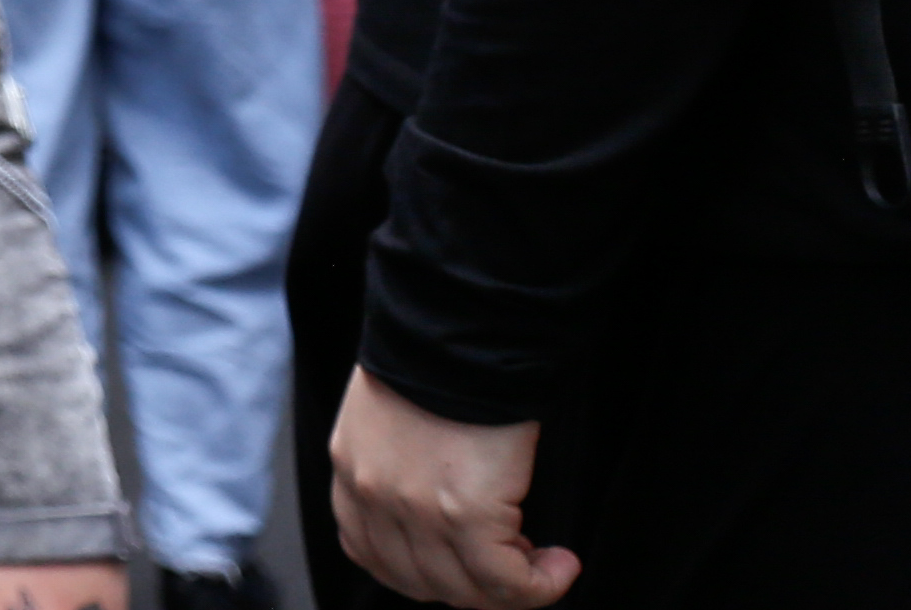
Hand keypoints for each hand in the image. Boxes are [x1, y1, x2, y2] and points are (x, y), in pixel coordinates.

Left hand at [329, 371, 575, 605]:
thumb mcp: (393, 412)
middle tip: (511, 562)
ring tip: (538, 561)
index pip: (370, 553)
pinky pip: (503, 581)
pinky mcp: (463, 514)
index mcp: (351, 468)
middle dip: (469, 584)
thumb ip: (400, 463)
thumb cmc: (440, 357)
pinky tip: (559, 564)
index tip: (460, 562)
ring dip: (508, 588)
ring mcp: (414, 510)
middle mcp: (373, 496)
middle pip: (419, 580)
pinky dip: (538, 585)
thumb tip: (445, 501)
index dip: (422, 571)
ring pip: (464, 589)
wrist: (461, 327)